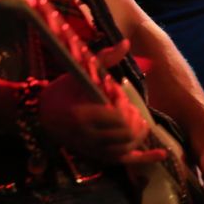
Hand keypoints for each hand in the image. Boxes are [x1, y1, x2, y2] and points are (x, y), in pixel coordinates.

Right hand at [37, 40, 166, 164]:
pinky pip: (123, 161)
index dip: (125, 106)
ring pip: (127, 148)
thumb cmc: (62, 91)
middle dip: (133, 119)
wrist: (41, 115)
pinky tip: (162, 154)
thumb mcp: (81, 73)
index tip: (118, 96)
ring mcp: (93, 149)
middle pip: (125, 134)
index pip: (117, 116)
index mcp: (83, 115)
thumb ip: (105, 59)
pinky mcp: (97, 156)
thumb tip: (126, 43)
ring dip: (139, 135)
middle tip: (130, 108)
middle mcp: (88, 137)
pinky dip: (145, 159)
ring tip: (140, 122)